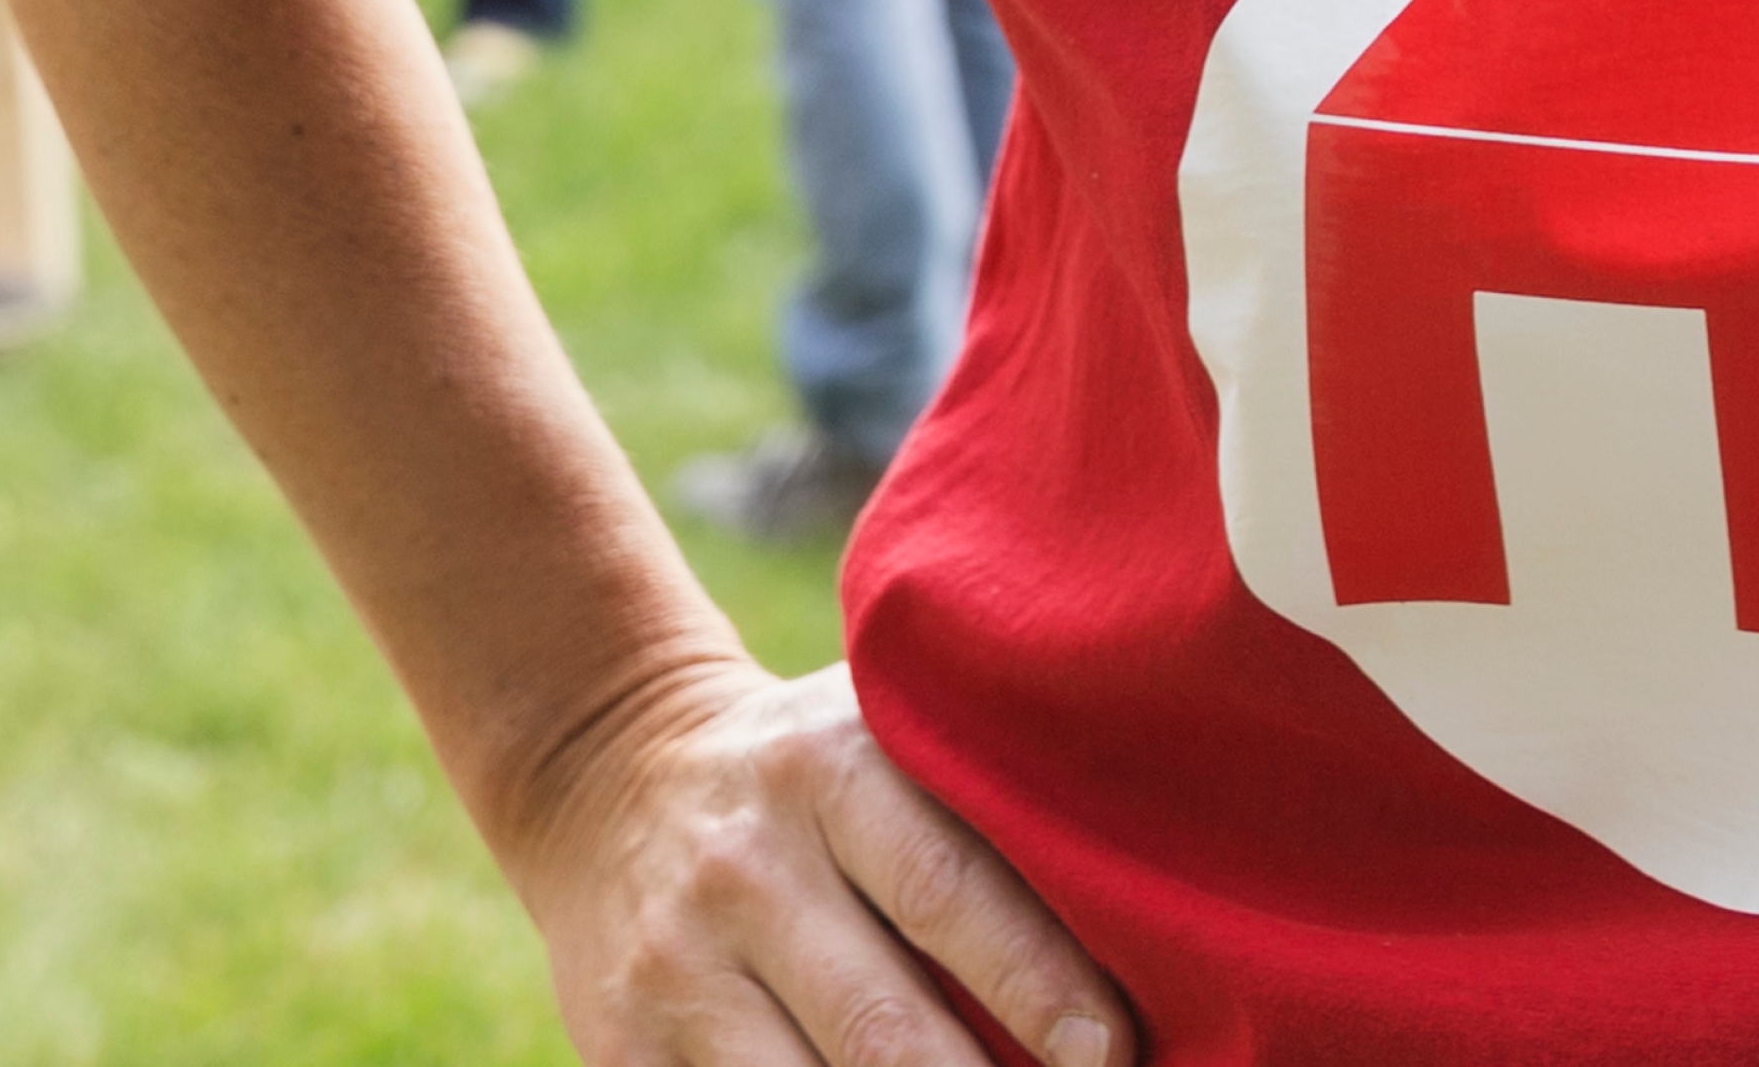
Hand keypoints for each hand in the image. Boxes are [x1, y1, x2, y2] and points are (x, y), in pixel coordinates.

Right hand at [496, 657, 1130, 1066]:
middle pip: (884, 1027)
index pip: (947, 890)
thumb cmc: (809, 765)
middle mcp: (745, 868)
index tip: (1110, 1054)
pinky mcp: (628, 1048)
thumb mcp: (879, 725)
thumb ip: (980, 785)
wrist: (607, 765)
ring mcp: (677, 968)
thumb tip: (1151, 886)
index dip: (1038, 983)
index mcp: (828, 770)